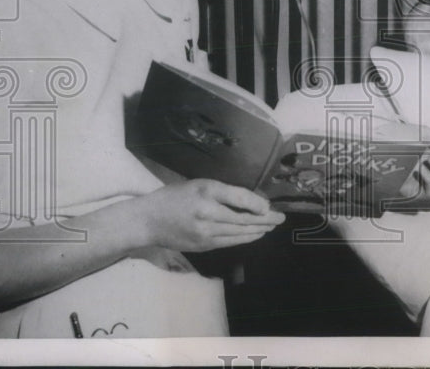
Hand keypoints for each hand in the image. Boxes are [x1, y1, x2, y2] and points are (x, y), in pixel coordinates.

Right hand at [138, 179, 283, 252]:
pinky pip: (230, 242)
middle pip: (243, 217)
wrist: (149, 220)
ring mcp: (205, 231)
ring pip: (239, 232)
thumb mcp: (199, 184)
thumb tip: (251, 200)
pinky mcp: (203, 245)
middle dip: (265, 219)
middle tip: (280, 218)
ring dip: (259, 230)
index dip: (258, 203)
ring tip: (272, 227)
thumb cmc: (175, 196)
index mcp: (206, 190)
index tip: (269, 206)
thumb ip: (223, 192)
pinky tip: (255, 235)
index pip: (238, 197)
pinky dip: (245, 238)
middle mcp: (207, 211)